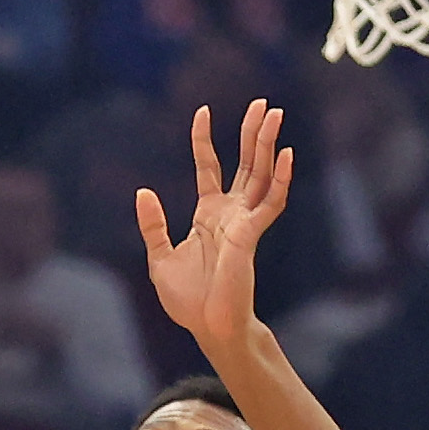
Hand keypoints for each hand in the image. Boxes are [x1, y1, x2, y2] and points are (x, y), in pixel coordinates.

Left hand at [137, 99, 295, 346]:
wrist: (208, 326)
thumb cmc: (189, 299)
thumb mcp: (160, 257)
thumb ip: (153, 225)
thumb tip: (143, 192)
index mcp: (208, 214)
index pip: (209, 167)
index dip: (205, 140)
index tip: (203, 111)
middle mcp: (231, 213)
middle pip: (245, 164)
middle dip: (252, 133)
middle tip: (262, 103)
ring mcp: (244, 222)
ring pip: (261, 175)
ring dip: (268, 145)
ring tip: (274, 114)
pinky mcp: (251, 235)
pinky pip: (270, 202)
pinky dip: (280, 179)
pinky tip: (285, 155)